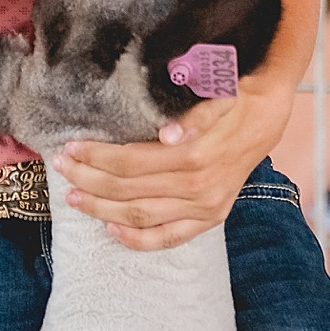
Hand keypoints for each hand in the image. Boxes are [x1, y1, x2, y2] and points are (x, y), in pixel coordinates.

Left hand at [52, 73, 295, 251]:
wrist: (269, 114)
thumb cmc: (234, 96)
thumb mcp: (217, 91)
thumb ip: (195, 113)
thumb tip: (169, 134)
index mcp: (197, 155)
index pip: (132, 161)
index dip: (97, 156)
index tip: (69, 147)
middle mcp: (200, 187)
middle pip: (130, 190)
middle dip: (89, 180)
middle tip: (60, 168)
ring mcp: (206, 207)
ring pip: (142, 216)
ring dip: (102, 208)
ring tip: (74, 197)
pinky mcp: (211, 217)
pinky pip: (170, 238)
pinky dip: (138, 239)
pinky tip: (111, 230)